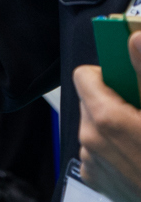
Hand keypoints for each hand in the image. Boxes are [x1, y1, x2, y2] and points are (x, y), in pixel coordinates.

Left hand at [75, 32, 140, 201]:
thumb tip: (137, 38)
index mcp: (105, 119)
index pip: (84, 75)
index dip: (109, 75)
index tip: (130, 82)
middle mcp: (90, 141)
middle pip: (90, 100)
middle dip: (115, 100)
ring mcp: (92, 163)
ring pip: (95, 125)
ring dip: (115, 124)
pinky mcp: (98, 181)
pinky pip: (98, 150)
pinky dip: (115, 148)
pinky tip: (140, 154)